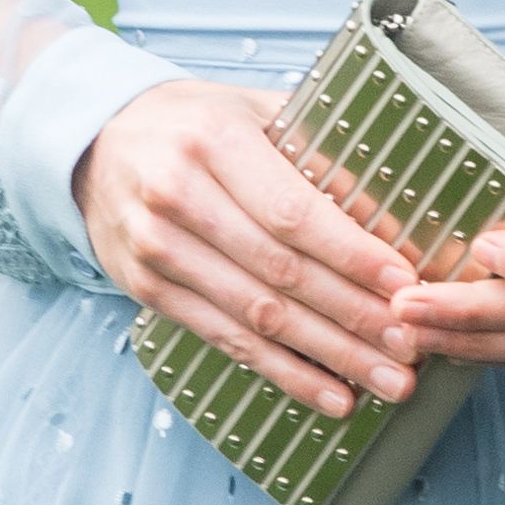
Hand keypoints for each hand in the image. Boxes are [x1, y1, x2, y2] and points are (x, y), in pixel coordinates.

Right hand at [74, 81, 421, 419]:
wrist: (94, 141)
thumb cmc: (195, 122)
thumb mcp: (251, 109)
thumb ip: (314, 146)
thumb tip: (390, 203)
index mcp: (215, 140)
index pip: (292, 211)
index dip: (350, 253)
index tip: (403, 284)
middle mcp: (179, 195)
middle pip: (280, 272)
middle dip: (352, 317)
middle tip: (410, 349)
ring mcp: (156, 249)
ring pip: (256, 316)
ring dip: (328, 356)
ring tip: (388, 382)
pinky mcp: (146, 290)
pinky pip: (225, 340)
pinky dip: (282, 373)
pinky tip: (331, 395)